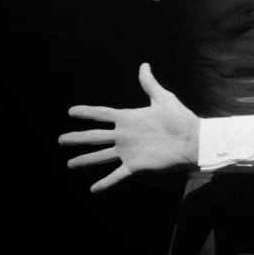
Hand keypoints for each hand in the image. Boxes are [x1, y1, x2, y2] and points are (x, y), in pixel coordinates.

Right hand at [59, 64, 199, 192]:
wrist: (192, 141)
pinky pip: (116, 175)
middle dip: (77, 138)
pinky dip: (105, 183)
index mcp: (128, 119)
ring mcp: (128, 152)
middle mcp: (124, 136)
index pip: (102, 114)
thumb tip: (144, 65)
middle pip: (95, 136)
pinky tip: (93, 189)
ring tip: (69, 163)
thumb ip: (150, 84)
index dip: (87, 112)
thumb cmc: (180, 118)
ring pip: (100, 156)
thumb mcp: (163, 98)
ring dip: (85, 160)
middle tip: (60, 139)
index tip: (71, 111)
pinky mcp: (135, 166)